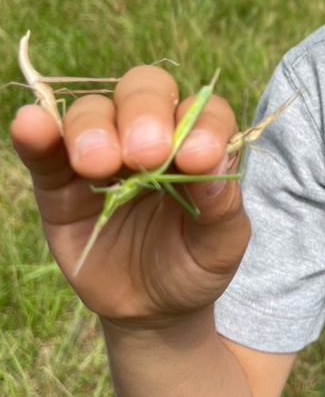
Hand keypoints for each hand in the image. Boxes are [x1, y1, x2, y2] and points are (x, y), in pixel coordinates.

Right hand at [10, 65, 249, 325]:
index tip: (197, 158)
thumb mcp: (220, 245)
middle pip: (145, 90)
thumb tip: (214, 162)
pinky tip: (31, 125)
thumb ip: (222, 205)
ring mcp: (102, 150)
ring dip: (93, 128)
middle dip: (144, 113)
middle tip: (147, 154)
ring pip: (93, 111)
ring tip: (97, 164)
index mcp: (196, 140)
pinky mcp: (58, 178)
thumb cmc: (192, 262)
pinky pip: (44, 146)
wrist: (149, 306)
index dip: (201, 125)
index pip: (202, 110)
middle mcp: (149, 132)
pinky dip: (37, 132)